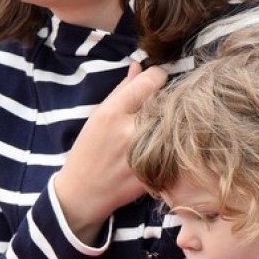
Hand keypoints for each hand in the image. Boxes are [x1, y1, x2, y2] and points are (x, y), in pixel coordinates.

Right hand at [52, 61, 168, 243]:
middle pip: (167, 101)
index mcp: (112, 113)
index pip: (151, 80)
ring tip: (161, 126)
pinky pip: (174, 147)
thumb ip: (122, 91)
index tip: (158, 79)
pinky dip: (173, 143)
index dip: (158, 76)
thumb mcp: (98, 116)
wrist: (84, 193)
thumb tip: (139, 65)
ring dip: (172, 121)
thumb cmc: (89, 151)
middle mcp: (130, 131)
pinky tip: (164, 146)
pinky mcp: (156, 171)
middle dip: (167, 99)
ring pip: (174, 124)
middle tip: (162, 104)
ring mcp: (145, 153)